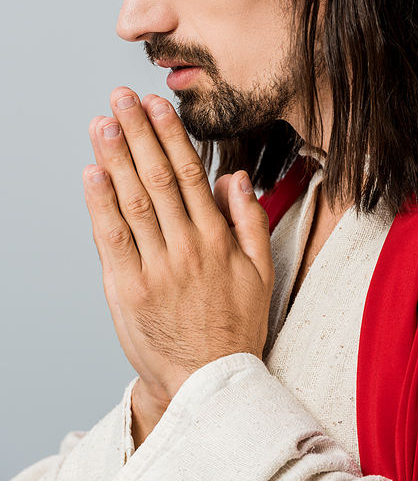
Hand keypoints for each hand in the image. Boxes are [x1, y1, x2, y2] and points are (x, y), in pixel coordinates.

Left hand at [83, 88, 273, 441]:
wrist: (209, 381)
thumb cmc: (235, 326)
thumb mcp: (261, 273)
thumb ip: (250, 222)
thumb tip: (234, 179)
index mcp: (217, 240)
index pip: (190, 175)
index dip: (170, 136)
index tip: (156, 107)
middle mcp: (186, 248)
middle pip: (157, 178)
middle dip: (137, 133)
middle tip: (120, 98)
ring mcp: (154, 268)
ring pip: (133, 201)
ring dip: (116, 158)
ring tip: (102, 123)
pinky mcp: (127, 290)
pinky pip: (112, 239)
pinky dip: (100, 204)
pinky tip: (92, 174)